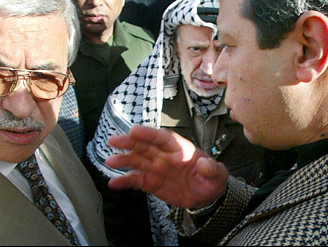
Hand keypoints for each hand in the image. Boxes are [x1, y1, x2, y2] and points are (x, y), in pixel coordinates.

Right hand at [105, 125, 228, 208]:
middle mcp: (164, 155)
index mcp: (179, 148)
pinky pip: (136, 180)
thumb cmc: (211, 178)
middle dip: (129, 143)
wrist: (206, 196)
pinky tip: (113, 182)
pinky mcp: (151, 182)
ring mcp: (156, 168)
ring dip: (123, 160)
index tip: (134, 131)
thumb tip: (204, 163)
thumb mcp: (217, 174)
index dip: (148, 134)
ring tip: (110, 161)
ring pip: (137, 161)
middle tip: (114, 141)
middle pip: (144, 146)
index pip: (162, 138)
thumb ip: (211, 168)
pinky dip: (125, 181)